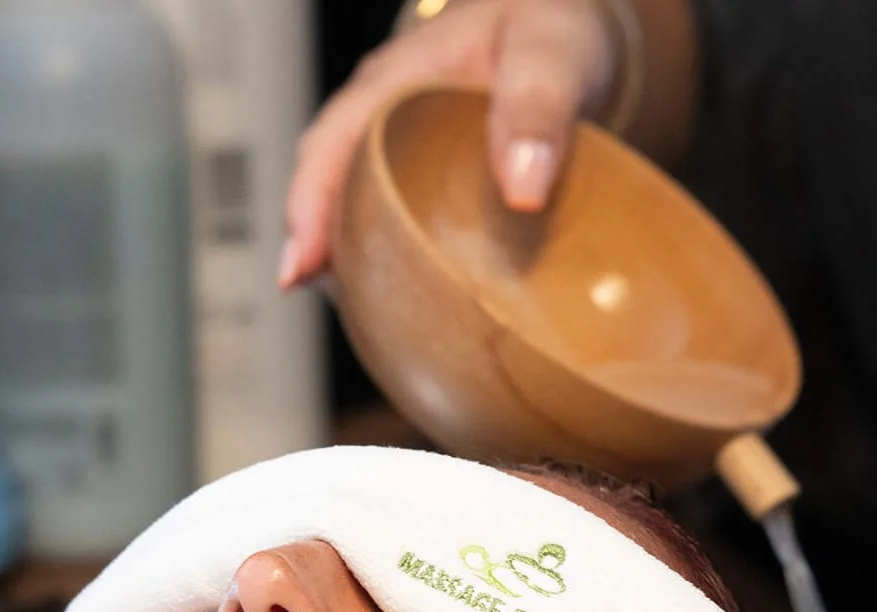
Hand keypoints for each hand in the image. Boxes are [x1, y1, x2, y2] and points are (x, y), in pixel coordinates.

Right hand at [281, 0, 617, 288]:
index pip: (330, 146)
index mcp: (396, 82)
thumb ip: (538, 111)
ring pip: (363, 210)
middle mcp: (388, 121)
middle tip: (316, 304)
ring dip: (358, 261)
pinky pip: (404, 222)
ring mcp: (408, 153)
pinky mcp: (436, 183)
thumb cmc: (555, 25)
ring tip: (365, 318)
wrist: (576, 27)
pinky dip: (402, 261)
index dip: (308, 209)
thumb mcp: (551, 53)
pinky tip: (416, 304)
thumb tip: (522, 193)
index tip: (300, 268)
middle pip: (332, 188)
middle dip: (317, 247)